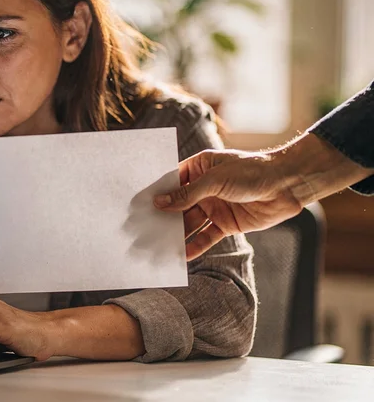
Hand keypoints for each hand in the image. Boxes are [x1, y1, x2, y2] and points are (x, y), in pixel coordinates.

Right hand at [153, 148, 301, 260]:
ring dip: (176, 234)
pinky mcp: (226, 224)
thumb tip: (159, 203)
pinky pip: (206, 237)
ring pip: (189, 223)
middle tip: (141, 230)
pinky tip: (182, 256)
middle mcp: (203, 188)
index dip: (156, 193)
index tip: (137, 205)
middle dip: (163, 218)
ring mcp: (214, 206)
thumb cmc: (252, 171)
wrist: (287, 186)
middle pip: (178, 205)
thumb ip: (187, 194)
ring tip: (157, 246)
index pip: (171, 182)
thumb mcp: (215, 180)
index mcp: (198, 168)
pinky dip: (195, 246)